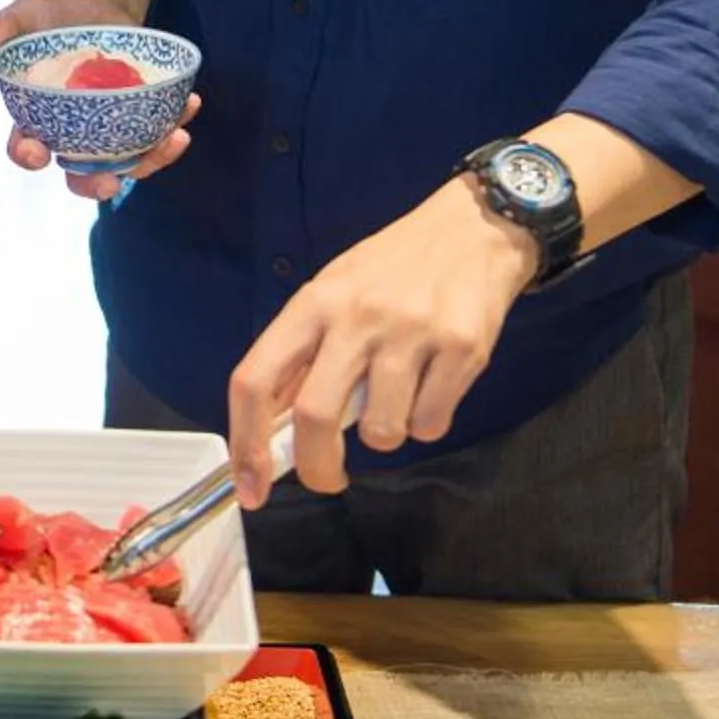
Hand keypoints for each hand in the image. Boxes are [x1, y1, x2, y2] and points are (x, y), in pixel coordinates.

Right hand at [0, 0, 195, 199]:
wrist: (90, 4)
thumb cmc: (49, 14)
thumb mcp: (26, 11)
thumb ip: (6, 23)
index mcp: (36, 116)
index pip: (25, 146)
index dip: (28, 154)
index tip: (36, 152)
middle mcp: (71, 132)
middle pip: (79, 172)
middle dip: (94, 184)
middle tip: (110, 184)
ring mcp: (107, 127)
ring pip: (126, 160)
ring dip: (152, 159)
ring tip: (175, 138)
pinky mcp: (136, 112)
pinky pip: (156, 130)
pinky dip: (175, 123)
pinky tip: (190, 103)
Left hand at [225, 178, 537, 504]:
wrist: (472, 230)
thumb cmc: (394, 269)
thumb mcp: (335, 293)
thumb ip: (306, 355)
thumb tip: (274, 430)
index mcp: (313, 304)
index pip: (256, 379)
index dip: (246, 443)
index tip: (250, 488)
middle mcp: (356, 316)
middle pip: (316, 417)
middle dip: (318, 467)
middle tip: (328, 477)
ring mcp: (410, 332)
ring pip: (381, 431)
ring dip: (385, 435)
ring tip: (398, 397)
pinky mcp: (461, 348)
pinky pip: (432, 424)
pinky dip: (428, 422)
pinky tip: (433, 385)